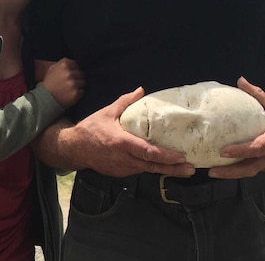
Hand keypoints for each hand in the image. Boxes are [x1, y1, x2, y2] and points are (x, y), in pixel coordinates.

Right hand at [41, 57, 84, 108]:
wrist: (45, 98)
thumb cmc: (49, 83)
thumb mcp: (52, 68)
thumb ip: (63, 63)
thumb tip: (74, 63)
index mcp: (64, 65)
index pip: (76, 64)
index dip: (74, 69)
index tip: (71, 74)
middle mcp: (69, 73)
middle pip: (81, 73)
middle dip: (77, 78)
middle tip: (71, 82)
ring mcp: (73, 84)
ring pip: (83, 82)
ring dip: (79, 85)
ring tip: (71, 88)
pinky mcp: (76, 93)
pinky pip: (82, 91)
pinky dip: (78, 93)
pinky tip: (71, 93)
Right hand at [69, 87, 193, 177]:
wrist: (73, 148)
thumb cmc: (90, 128)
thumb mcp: (107, 112)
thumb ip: (125, 102)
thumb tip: (141, 90)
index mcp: (122, 143)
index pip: (148, 152)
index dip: (165, 156)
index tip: (181, 156)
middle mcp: (124, 159)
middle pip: (152, 166)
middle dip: (173, 168)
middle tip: (191, 168)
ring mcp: (122, 169)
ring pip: (147, 170)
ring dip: (165, 170)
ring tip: (183, 169)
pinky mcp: (120, 173)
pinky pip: (139, 170)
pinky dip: (151, 168)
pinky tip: (163, 167)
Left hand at [208, 76, 264, 178]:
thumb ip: (257, 94)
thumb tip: (240, 79)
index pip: (255, 148)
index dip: (239, 151)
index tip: (222, 152)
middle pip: (250, 168)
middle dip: (230, 172)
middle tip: (211, 171)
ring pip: (251, 172)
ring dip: (233, 174)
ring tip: (213, 172)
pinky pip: (254, 170)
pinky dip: (240, 171)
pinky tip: (225, 169)